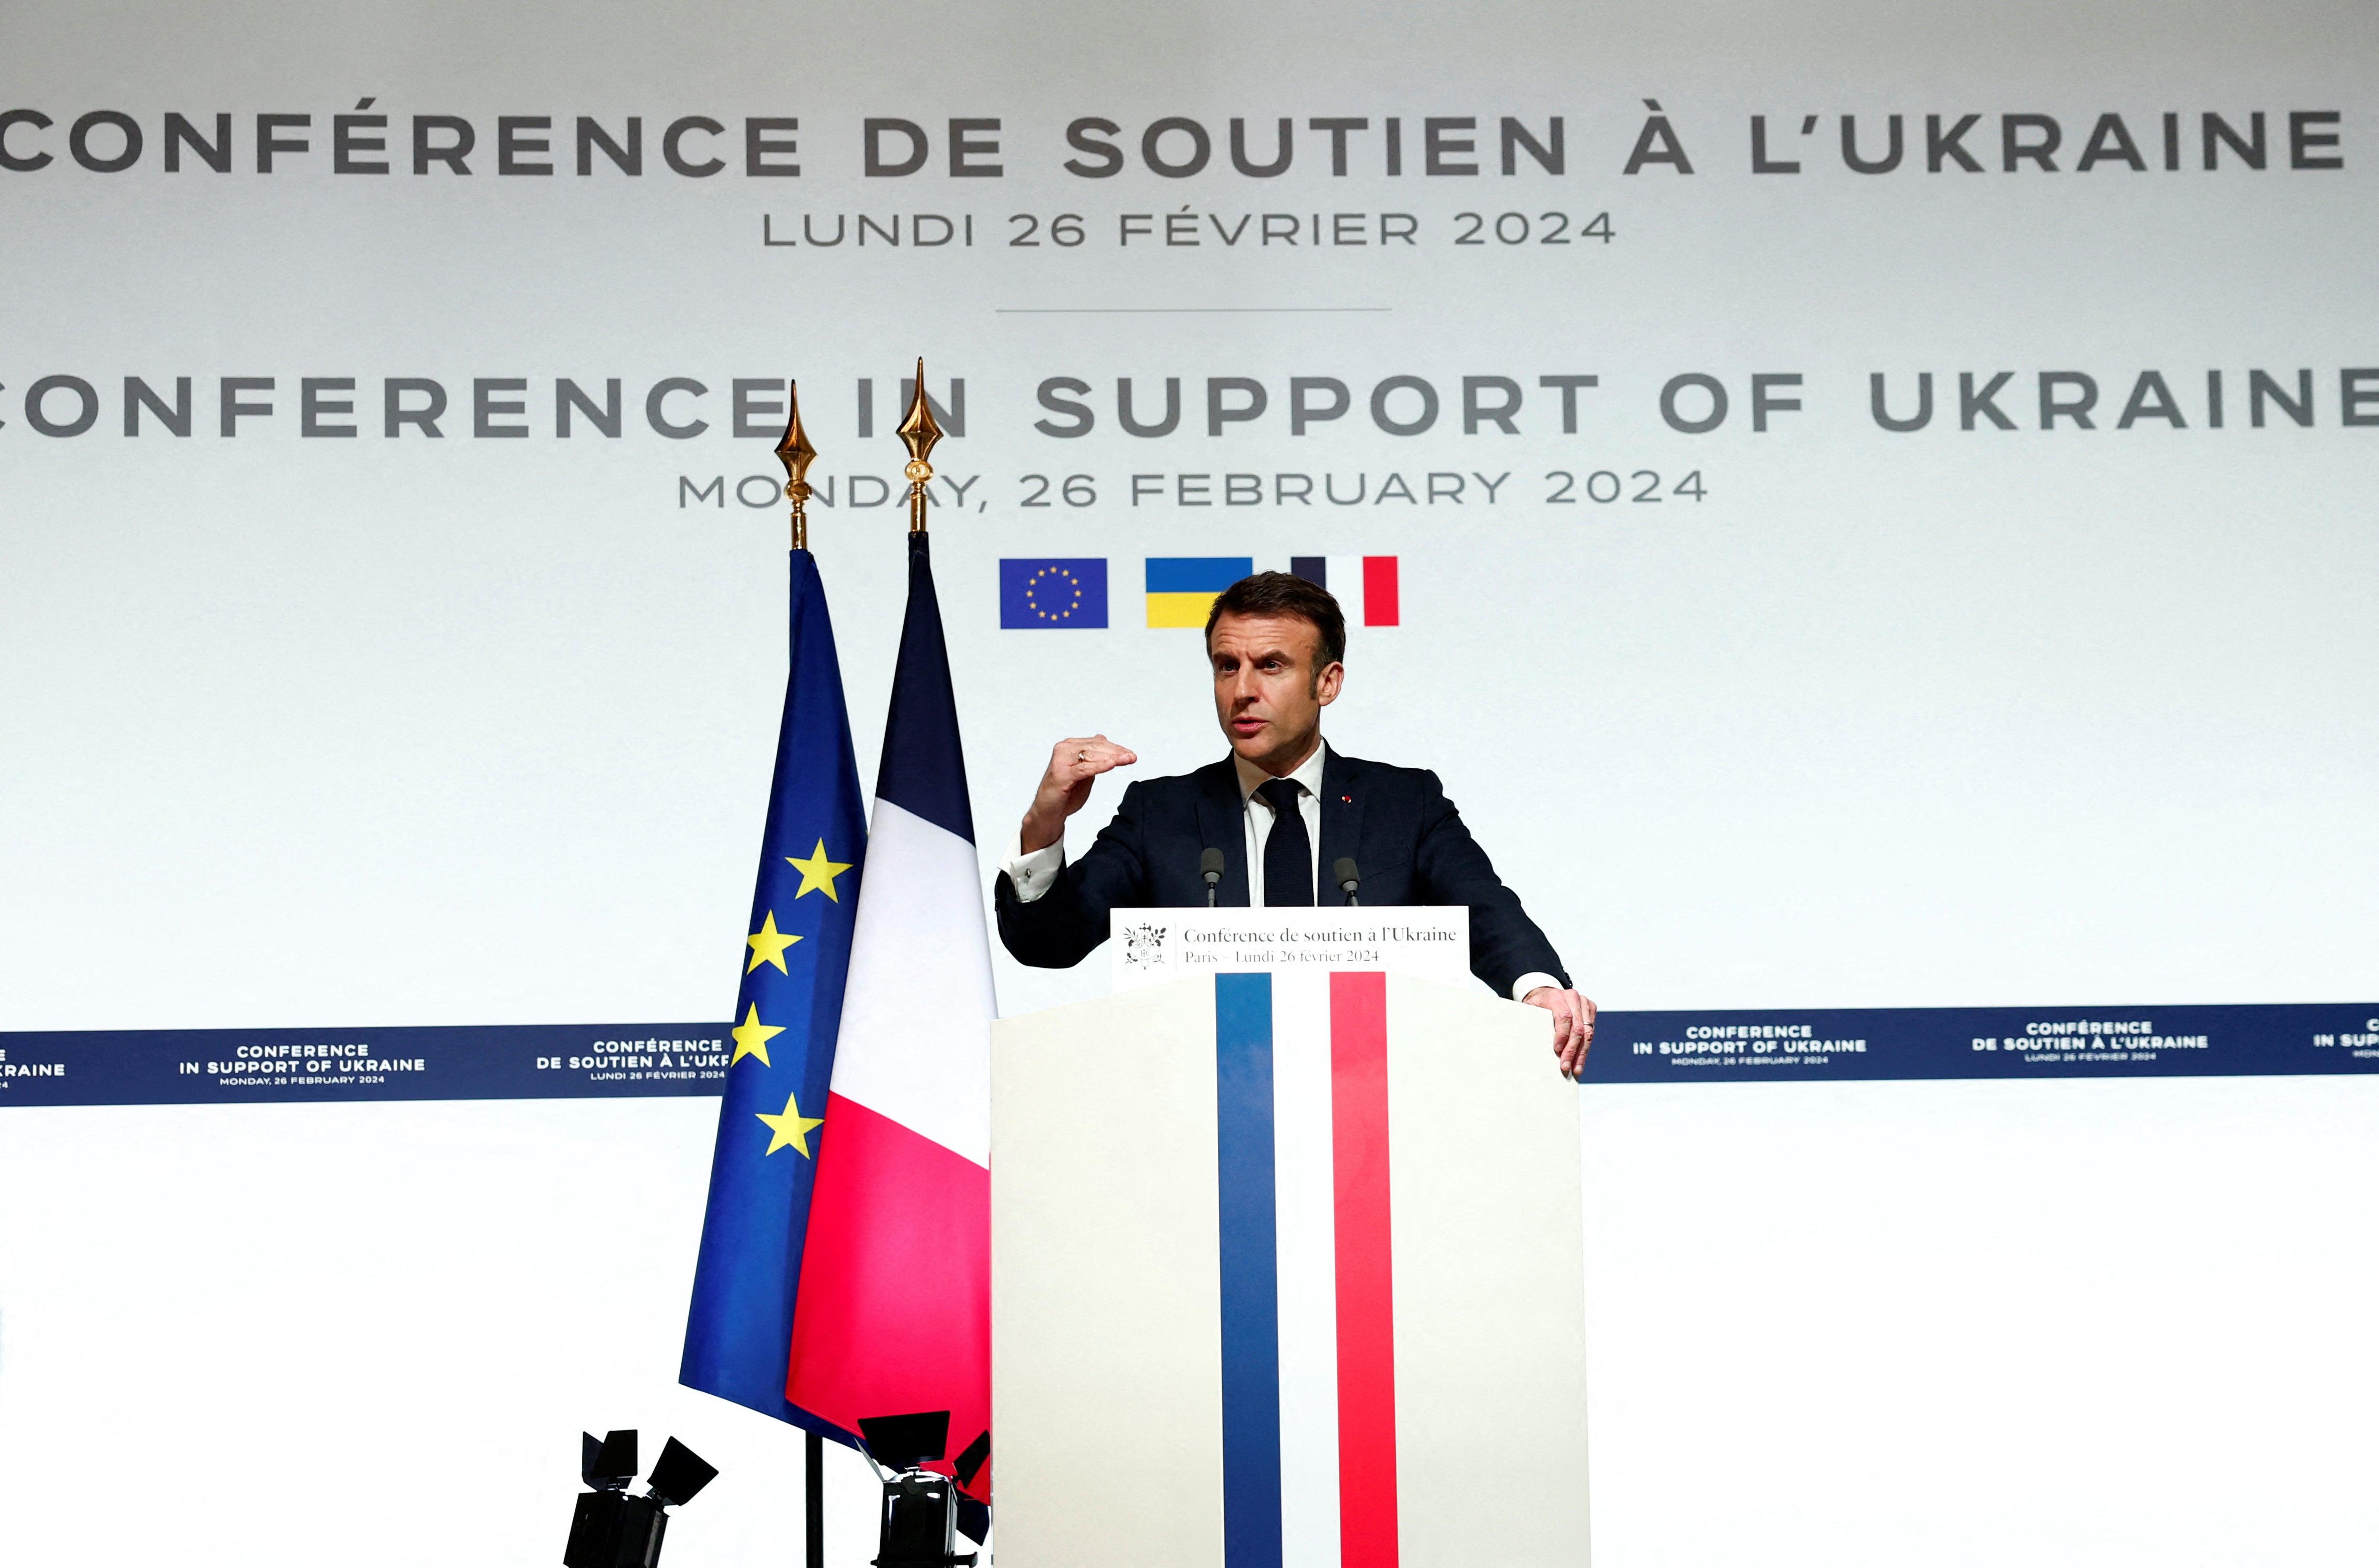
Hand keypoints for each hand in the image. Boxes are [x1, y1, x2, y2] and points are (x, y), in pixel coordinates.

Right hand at [1020, 735, 1137, 851]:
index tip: (1130, 754)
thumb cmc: (1066, 792)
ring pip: (1092, 755)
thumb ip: (1093, 757)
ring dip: (1112, 757)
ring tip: (1127, 759)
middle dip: (1117, 752)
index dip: (1115, 748)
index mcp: (1070, 747)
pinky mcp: (1062, 774)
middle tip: (1132, 757)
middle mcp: (1064, 749)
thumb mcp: (1085, 772)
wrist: (1049, 811)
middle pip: (1096, 747)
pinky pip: (1084, 768)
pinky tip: (1112, 764)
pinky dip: (1099, 766)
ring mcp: (1062, 760)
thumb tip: (1103, 739)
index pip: (1097, 743)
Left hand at [1523, 986, 1595, 1078]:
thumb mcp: (1529, 1009)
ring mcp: (1584, 1002)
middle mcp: (1572, 998)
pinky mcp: (1590, 1009)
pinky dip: (1585, 1047)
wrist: (1546, 993)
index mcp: (1556, 996)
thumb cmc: (1537, 1004)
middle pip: (1577, 1027)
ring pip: (1588, 1031)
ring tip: (1576, 1068)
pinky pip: (1591, 1031)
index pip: (1564, 1016)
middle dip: (1572, 1050)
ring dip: (1581, 1053)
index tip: (1557, 1050)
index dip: (1562, 1035)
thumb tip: (1528, 1044)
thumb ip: (1531, 1021)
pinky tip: (1580, 1060)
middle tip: (1566, 1066)